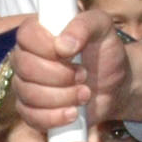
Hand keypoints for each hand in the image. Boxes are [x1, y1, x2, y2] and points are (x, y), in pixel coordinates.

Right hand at [10, 12, 141, 137]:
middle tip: (83, 75)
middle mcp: (25, 58)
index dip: (46, 47)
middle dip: (60, 75)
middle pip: (26, 68)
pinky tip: (73, 113)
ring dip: (62, 97)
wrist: (116, 85)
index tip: (72, 53)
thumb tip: (63, 44)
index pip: (25, 36)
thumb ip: (84, 24)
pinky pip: (31, 117)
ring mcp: (25, 86)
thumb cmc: (105, 51)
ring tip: (85, 93)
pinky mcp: (31, 111)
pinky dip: (55, 117)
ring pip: (29, 94)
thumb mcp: (103, 28)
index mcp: (38, 33)